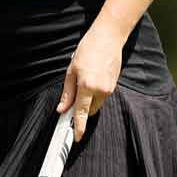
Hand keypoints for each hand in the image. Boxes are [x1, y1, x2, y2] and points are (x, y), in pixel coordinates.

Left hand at [57, 25, 127, 142]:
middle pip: (89, 110)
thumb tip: (62, 109)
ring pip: (96, 104)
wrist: (108, 38)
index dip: (78, 127)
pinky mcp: (114, 86)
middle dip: (82, 108)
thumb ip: (67, 93)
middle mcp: (100, 90)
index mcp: (87, 86)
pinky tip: (93, 77)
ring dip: (89, 99)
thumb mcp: (71, 71)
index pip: (81, 112)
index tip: (76, 138)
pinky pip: (103, 96)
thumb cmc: (88, 50)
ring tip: (85, 79)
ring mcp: (109, 89)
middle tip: (75, 96)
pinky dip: (96, 93)